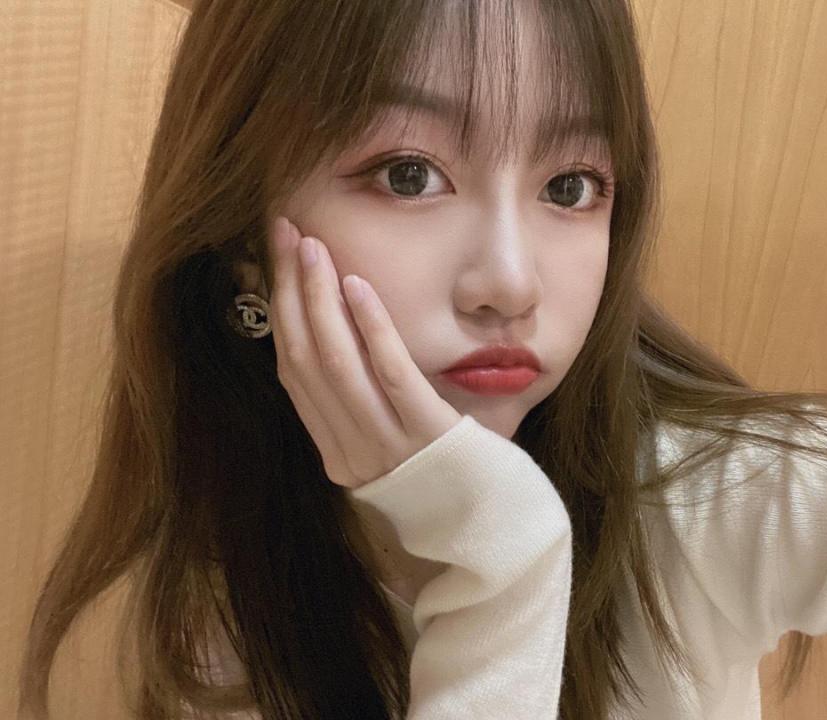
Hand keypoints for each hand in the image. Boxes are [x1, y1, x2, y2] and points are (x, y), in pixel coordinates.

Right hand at [267, 215, 462, 488]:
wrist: (495, 531)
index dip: (280, 312)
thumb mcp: (394, 445)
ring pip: (337, 364)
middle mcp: (349, 453)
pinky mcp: (427, 436)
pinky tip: (358, 286)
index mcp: (336, 453)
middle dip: (291, 292)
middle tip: (286, 236)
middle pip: (306, 360)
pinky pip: (390, 374)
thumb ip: (365, 407)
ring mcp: (386, 447)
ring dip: (320, 299)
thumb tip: (340, 338)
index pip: (293, 373)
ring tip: (314, 248)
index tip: (275, 261)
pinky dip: (370, 327)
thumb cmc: (449, 478)